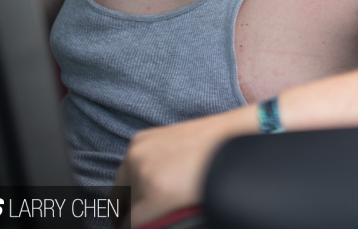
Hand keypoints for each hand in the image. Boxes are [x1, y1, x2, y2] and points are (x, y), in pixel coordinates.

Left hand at [114, 107, 253, 226]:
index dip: (129, 201)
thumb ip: (159, 163)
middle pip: (120, 197)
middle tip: (154, 215)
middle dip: (133, 210)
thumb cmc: (215, 144)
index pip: (121, 182)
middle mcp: (136, 155)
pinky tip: (165, 220)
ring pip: (130, 211)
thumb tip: (152, 188)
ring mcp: (145, 173)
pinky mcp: (157, 193)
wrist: (238, 137)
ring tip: (168, 211)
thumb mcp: (177, 146)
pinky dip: (146, 226)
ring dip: (145, 216)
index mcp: (139, 142)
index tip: (137, 211)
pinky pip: (136, 222)